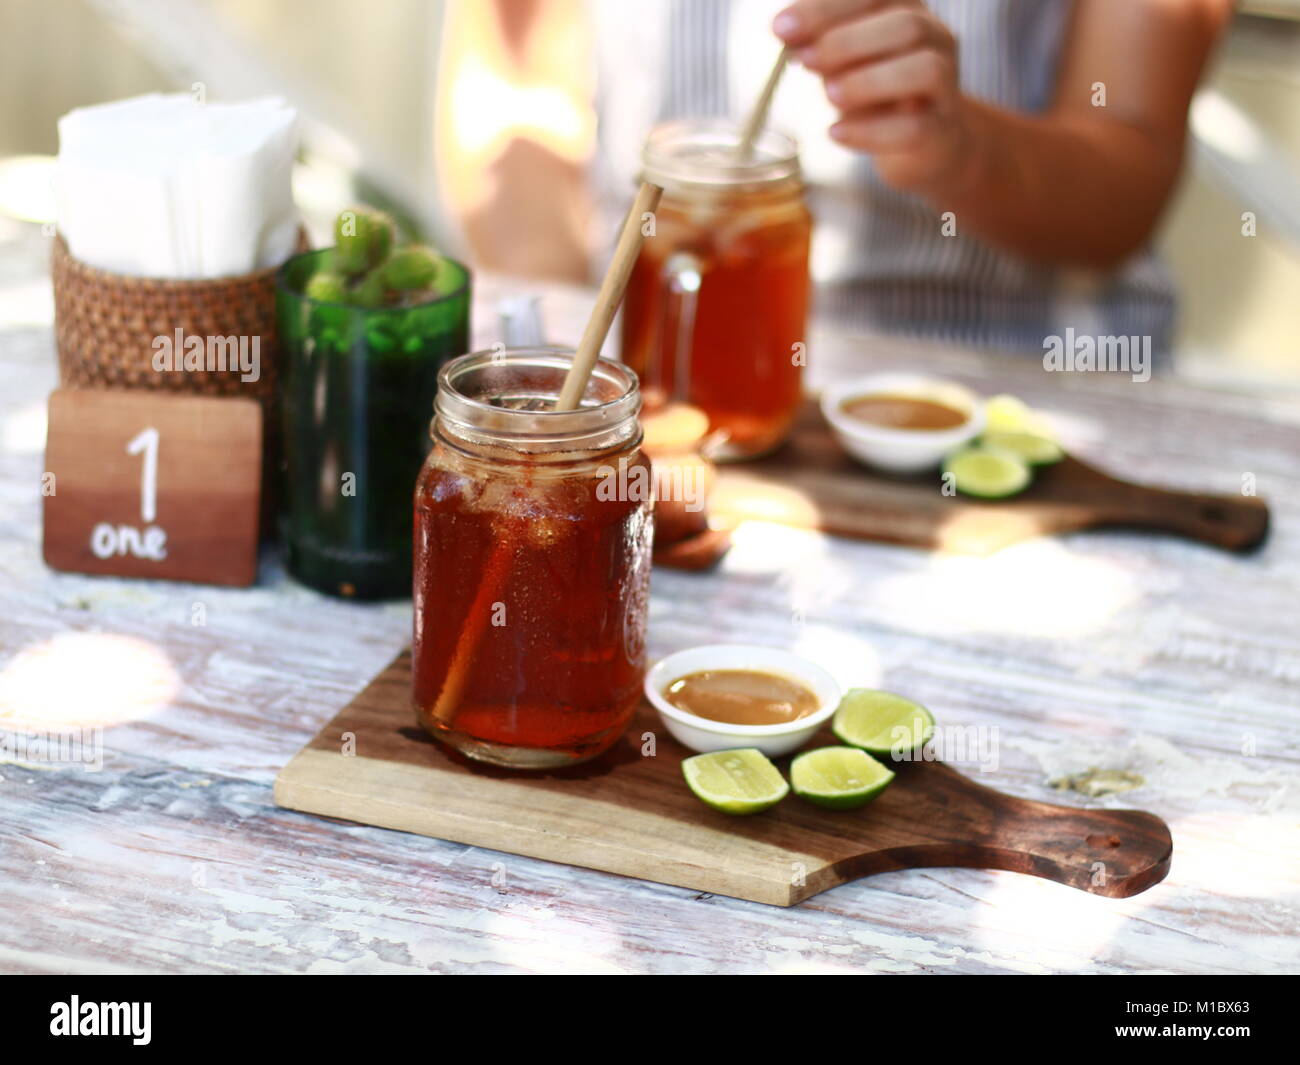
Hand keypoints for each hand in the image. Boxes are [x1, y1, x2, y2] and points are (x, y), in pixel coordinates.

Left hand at [773, 0, 975, 192]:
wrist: (920, 141)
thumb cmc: (874, 89)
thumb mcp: (842, 59)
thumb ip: (819, 44)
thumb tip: (786, 33)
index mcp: (906, 7)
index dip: (826, 8)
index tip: (781, 28)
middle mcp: (935, 37)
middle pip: (906, 24)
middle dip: (847, 42)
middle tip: (804, 61)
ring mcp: (946, 84)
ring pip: (923, 70)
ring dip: (869, 81)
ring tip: (830, 95)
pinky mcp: (941, 129)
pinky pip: (914, 128)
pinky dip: (872, 131)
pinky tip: (836, 132)